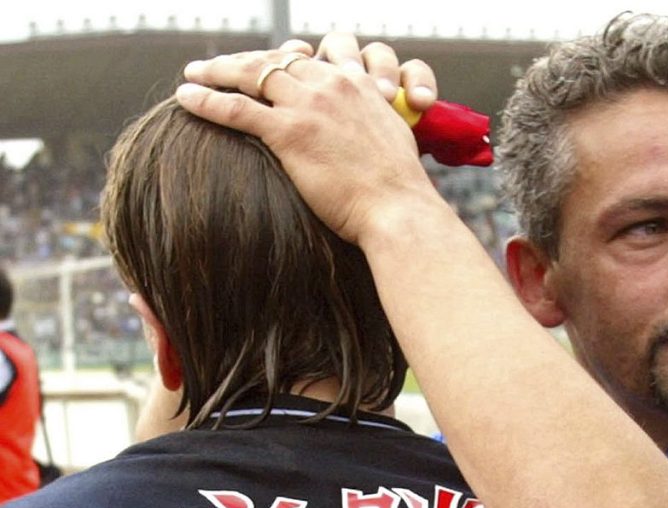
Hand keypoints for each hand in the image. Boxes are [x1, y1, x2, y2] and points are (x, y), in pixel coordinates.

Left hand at [175, 33, 441, 243]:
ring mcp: (309, 106)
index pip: (311, 55)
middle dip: (244, 60)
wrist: (398, 208)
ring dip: (216, 70)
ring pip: (250, 73)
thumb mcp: (389, 136)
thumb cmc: (397, 185)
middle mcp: (332, 84)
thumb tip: (354, 132)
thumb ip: (368, 120)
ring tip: (194, 72)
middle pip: (276, 58)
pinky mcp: (289, 132)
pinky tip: (185, 97)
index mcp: (358, 83)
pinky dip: (206, 99)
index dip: (283, 58)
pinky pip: (236, 108)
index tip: (265, 65)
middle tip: (218, 65)